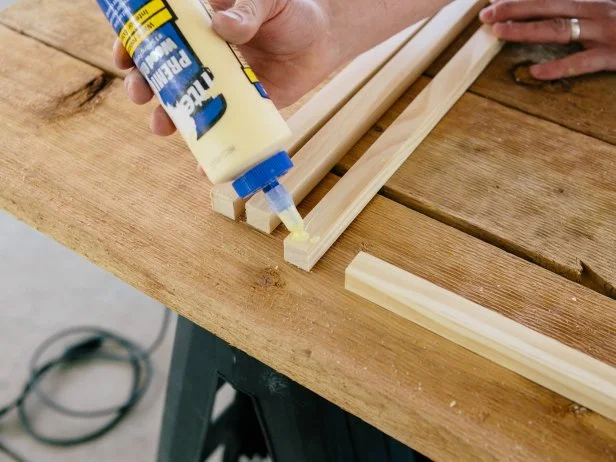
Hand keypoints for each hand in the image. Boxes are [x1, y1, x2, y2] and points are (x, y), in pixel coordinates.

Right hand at [114, 0, 334, 135]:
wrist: (325, 39)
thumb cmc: (293, 12)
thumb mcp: (268, 2)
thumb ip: (246, 10)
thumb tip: (222, 25)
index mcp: (202, 29)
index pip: (158, 36)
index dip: (135, 47)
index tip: (123, 57)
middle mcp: (205, 59)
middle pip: (164, 75)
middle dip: (144, 86)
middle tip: (139, 93)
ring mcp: (223, 87)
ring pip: (186, 107)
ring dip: (167, 119)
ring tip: (160, 127)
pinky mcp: (243, 111)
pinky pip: (223, 132)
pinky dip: (211, 152)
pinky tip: (201, 165)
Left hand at [480, 0, 615, 79]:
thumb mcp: (607, 6)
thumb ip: (583, 6)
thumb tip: (561, 9)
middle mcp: (599, 8)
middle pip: (549, 4)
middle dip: (515, 7)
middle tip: (486, 13)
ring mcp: (608, 30)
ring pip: (560, 27)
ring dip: (526, 28)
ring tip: (499, 31)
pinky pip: (584, 62)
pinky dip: (559, 67)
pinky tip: (536, 71)